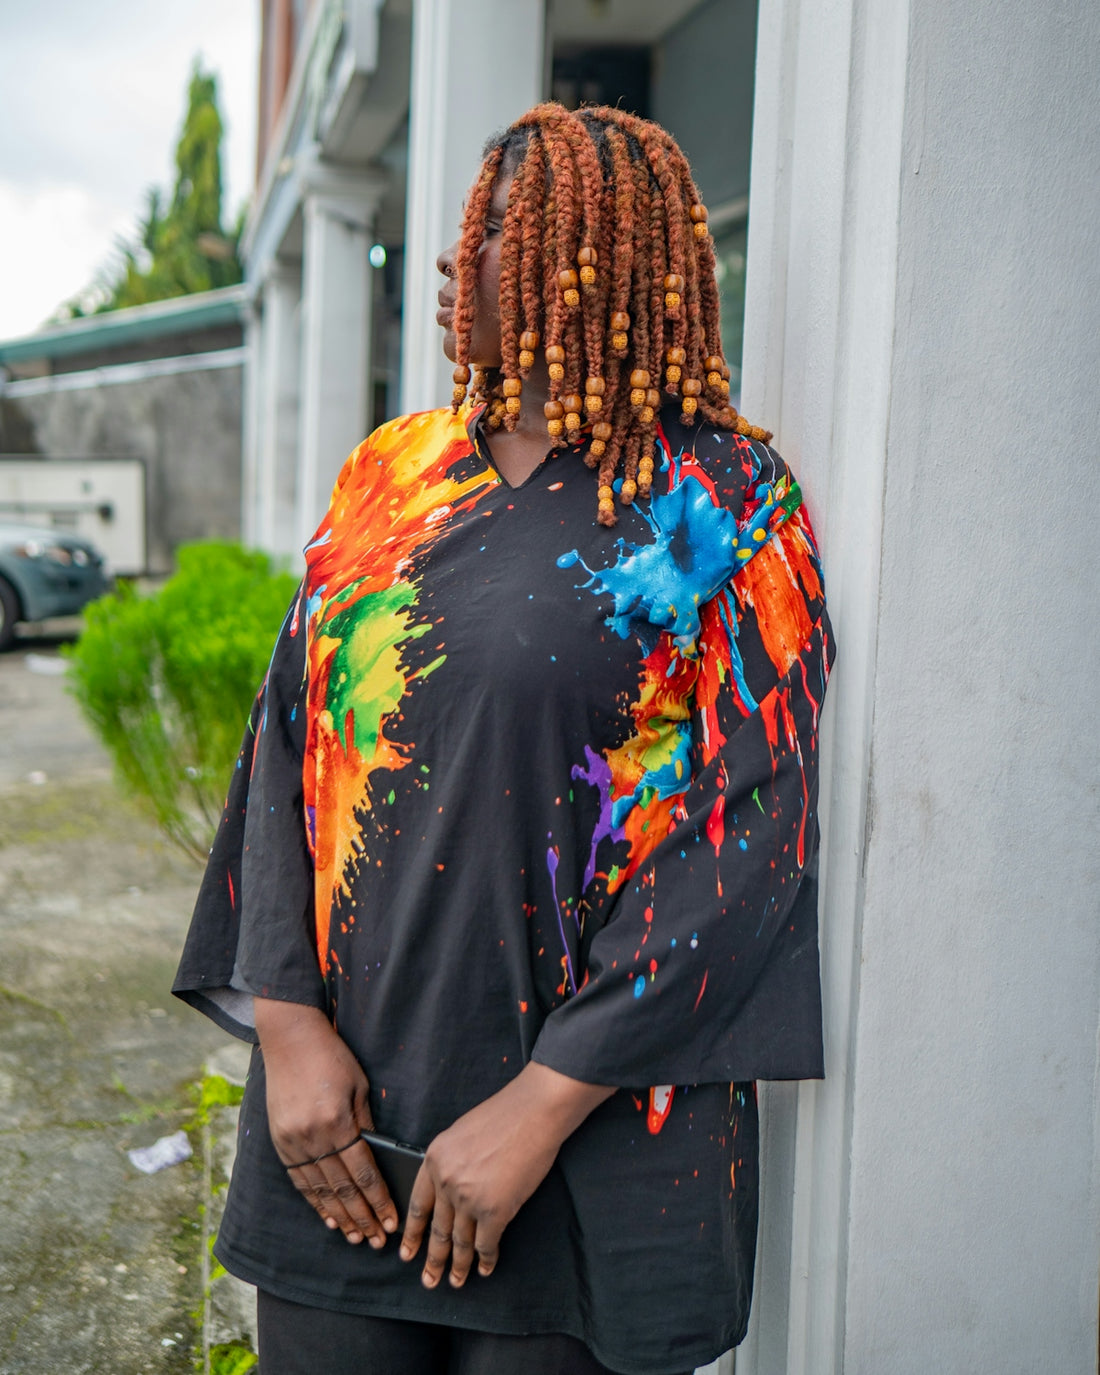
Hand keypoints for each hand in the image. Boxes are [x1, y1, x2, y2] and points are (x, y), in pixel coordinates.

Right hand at [254, 997, 398, 1246]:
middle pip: (341, 1188)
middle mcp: (312, 1137)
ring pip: (318, 1190)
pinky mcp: (279, 1141)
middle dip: (361, 1217)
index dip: (377, 1201)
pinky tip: (326, 1217)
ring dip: (338, 1216)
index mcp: (337, 1122)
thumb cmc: (332, 1057)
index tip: (390, 1222)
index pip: (362, 1173)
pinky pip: (299, 1180)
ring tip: (355, 1237)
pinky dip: (314, 1201)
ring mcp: (292, 1141)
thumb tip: (378, 1157)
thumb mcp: (358, 1086)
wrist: (289, 1038)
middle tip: (377, 1241)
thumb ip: (366, 1123)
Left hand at [400, 1061, 612, 1287]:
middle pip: (437, 1229)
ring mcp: (469, 1198)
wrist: (533, 1112)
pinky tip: (484, 1268)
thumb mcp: (461, 1134)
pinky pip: (486, 1243)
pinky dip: (485, 1260)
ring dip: (458, 1266)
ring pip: (460, 1241)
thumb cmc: (504, 1116)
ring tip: (455, 1282)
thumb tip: (449, 1189)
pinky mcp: (495, 1210)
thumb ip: (450, 1162)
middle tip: (428, 1280)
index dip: (413, 1233)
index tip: (407, 1252)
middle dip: (432, 1259)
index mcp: (434, 1159)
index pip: (417, 1205)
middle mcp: (446, 1182)